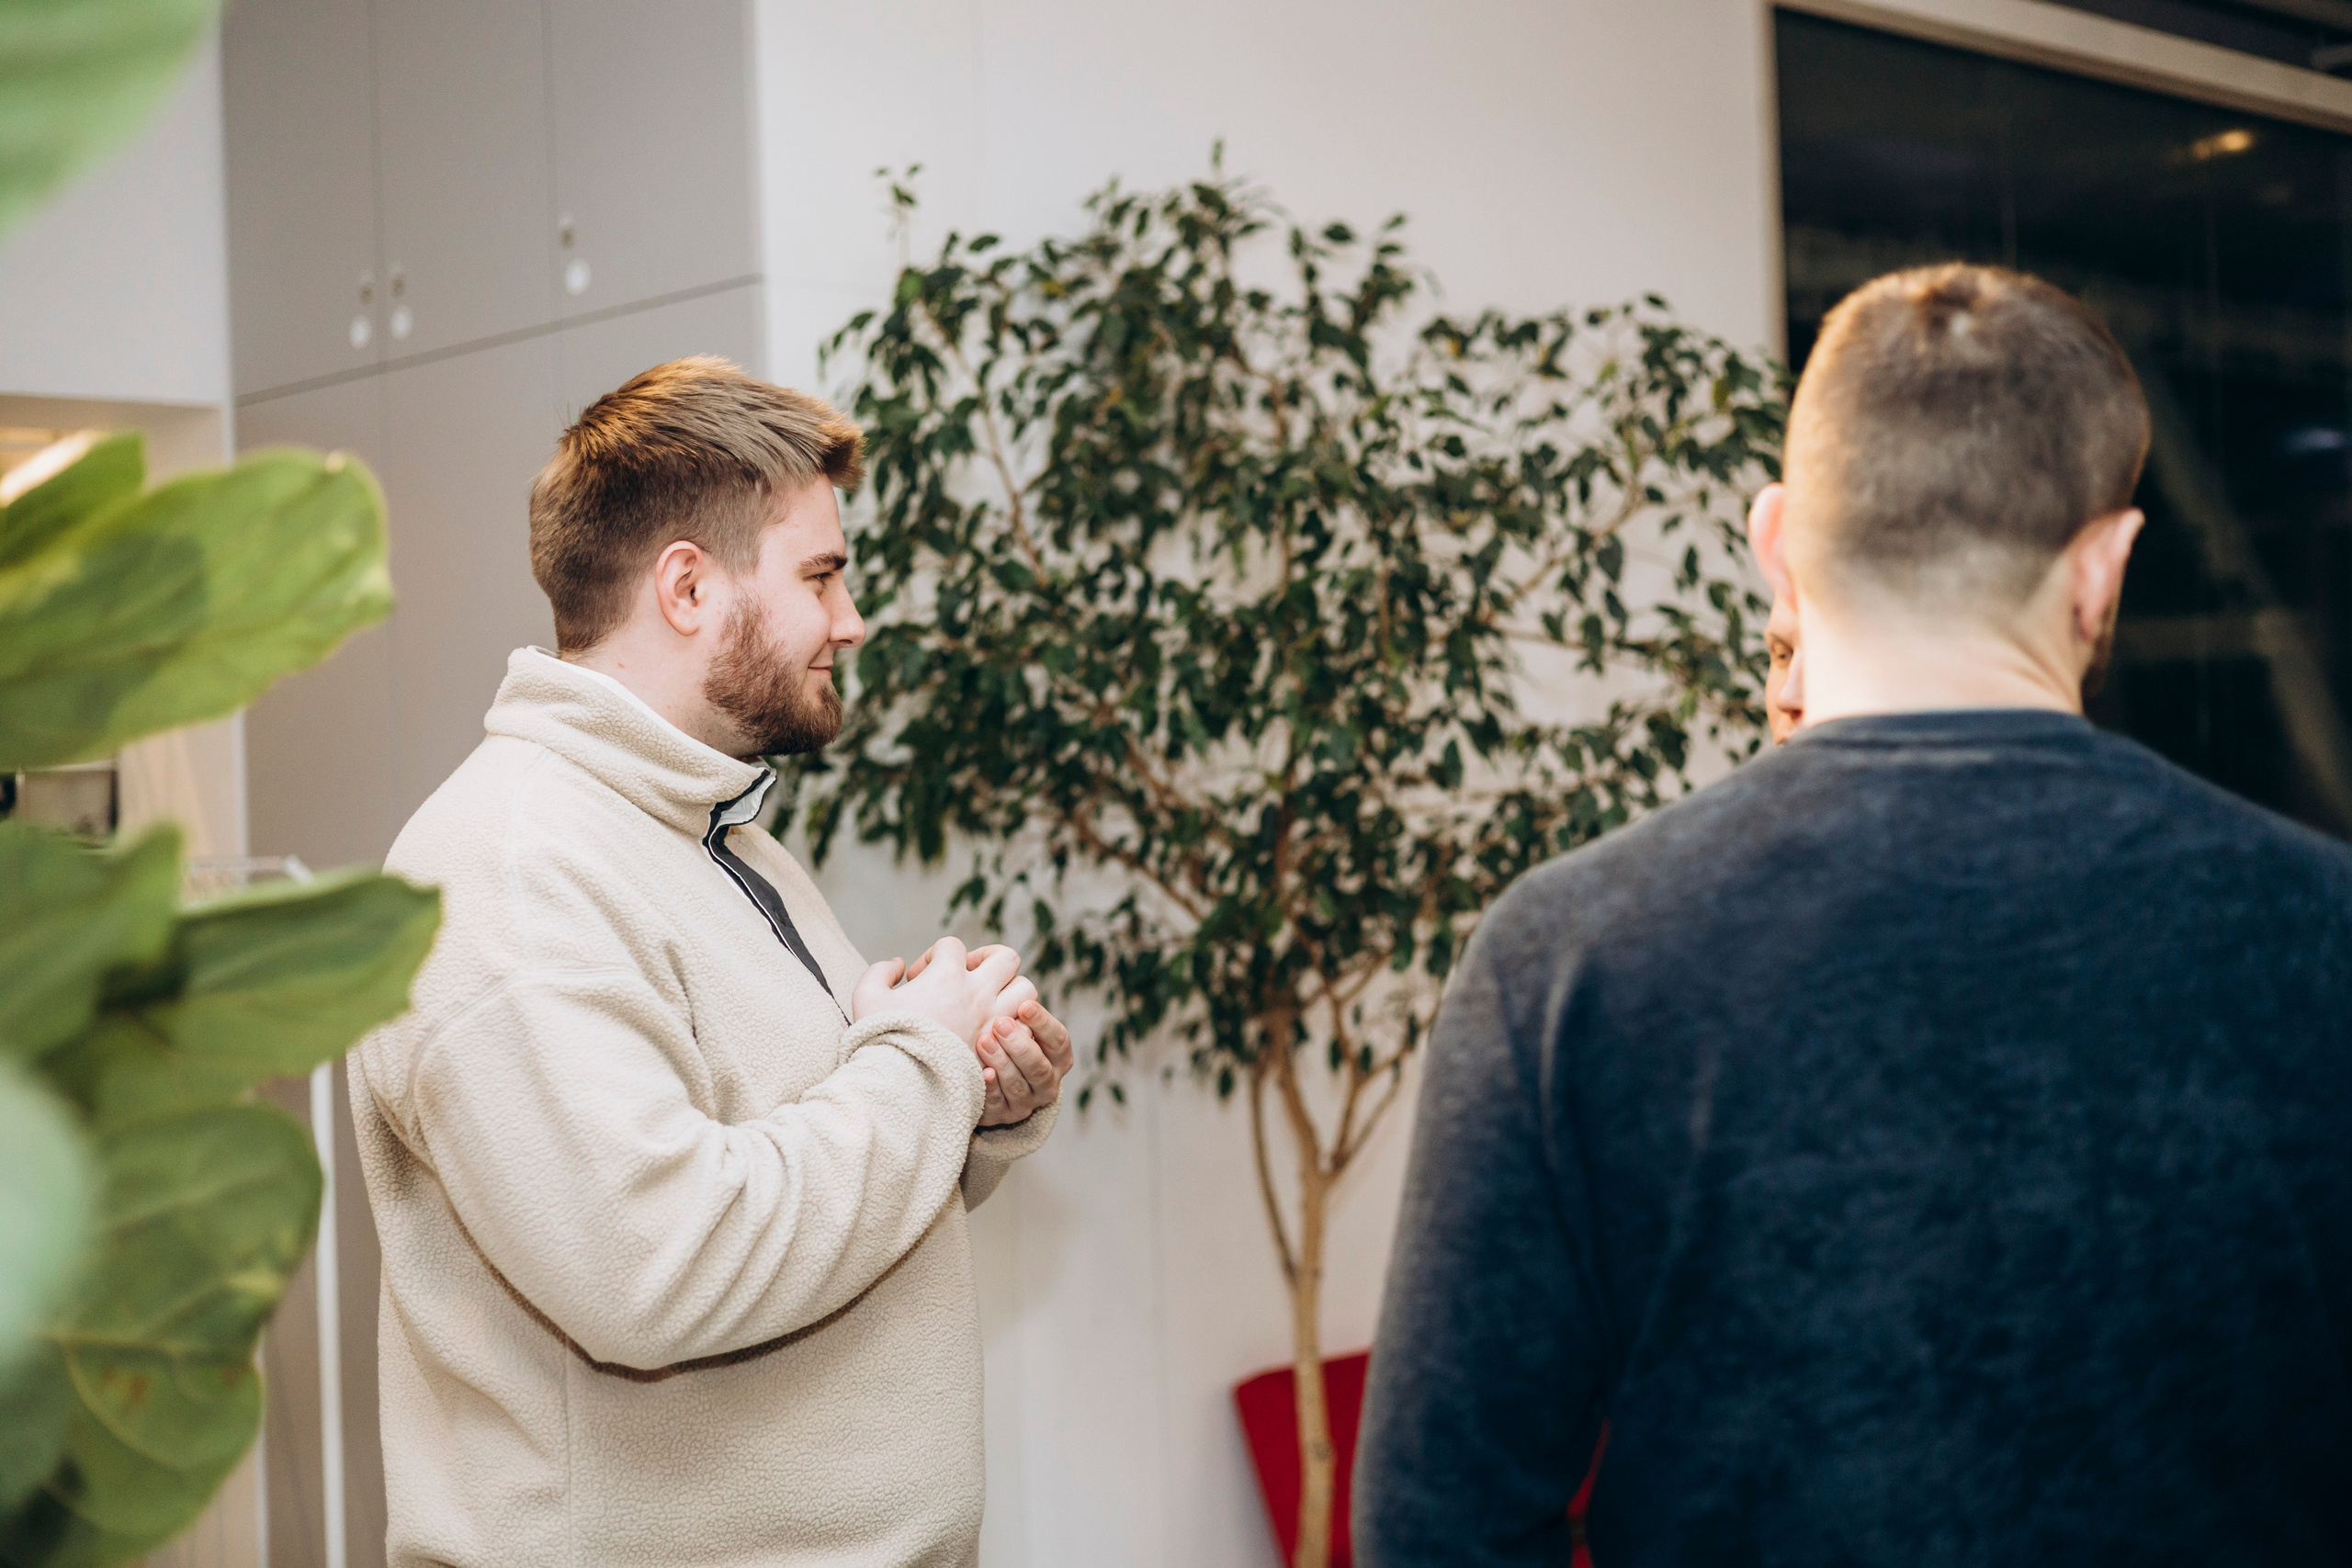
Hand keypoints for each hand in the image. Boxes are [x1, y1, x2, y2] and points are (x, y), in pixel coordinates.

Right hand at [850, 937, 1018, 1045]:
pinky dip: (1015, 1026)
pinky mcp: (999, 1048)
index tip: (917, 978)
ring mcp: (992, 1021)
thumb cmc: (881, 1039)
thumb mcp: (866, 997)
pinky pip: (1025, 1029)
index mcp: (946, 975)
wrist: (898, 1086)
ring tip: (990, 1002)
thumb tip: (898, 964)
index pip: (952, 946)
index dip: (933, 956)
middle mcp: (976, 993)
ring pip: (1027, 990)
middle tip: (969, 976)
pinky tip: (994, 1032)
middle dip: (989, 960)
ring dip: (1011, 991)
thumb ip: (880, 972)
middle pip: (1006, 958)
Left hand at [976, 1000, 1075, 1126]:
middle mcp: (1047, 1082)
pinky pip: (997, 1105)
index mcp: (1058, 1057)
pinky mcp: (1001, 1116)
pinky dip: (990, 1089)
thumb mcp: (1016, 1022)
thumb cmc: (1002, 1038)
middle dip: (1020, 1045)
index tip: (1024, 1006)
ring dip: (1002, 1063)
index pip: (1059, 1041)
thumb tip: (999, 965)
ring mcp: (1025, 1103)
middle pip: (1040, 1068)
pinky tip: (982, 1073)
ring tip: (984, 1041)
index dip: (1043, 1024)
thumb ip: (1013, 1001)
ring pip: (1019, 1087)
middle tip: (999, 1023)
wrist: (982, 1076)